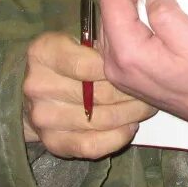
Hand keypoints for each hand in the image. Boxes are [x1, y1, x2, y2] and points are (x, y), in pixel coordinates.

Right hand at [21, 31, 154, 159]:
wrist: (37, 93)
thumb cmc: (68, 61)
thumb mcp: (78, 41)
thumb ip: (101, 42)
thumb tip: (134, 49)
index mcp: (42, 52)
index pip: (88, 65)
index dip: (117, 68)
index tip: (136, 69)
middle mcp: (37, 85)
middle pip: (97, 94)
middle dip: (130, 94)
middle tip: (150, 91)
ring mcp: (42, 117)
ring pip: (99, 120)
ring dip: (129, 115)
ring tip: (145, 107)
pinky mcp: (52, 142)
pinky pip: (92, 145)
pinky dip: (117, 138)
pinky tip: (129, 127)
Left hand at [97, 0, 187, 134]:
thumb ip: (164, 12)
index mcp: (128, 53)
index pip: (110, 4)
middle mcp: (115, 66)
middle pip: (107, 18)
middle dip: (128, 3)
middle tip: (158, 2)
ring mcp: (119, 76)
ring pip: (111, 31)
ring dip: (129, 18)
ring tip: (157, 17)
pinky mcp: (128, 79)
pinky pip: (119, 46)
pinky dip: (132, 33)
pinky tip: (154, 35)